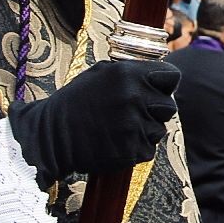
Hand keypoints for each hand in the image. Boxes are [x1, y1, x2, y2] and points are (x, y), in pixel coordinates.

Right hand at [7, 59, 179, 186]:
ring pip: (160, 130)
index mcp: (128, 74)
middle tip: (132, 114)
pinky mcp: (131, 151)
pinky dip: (136, 149)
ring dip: (145, 131)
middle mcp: (134, 97)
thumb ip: (133, 71)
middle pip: (169, 106)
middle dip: (155, 110)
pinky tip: (116, 142)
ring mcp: (133, 125)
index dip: (165, 84)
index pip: (172, 76)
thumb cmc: (76, 102)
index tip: (156, 90)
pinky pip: (149, 150)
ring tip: (119, 128)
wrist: (51, 136)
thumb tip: (161, 74)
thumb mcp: (101, 73)